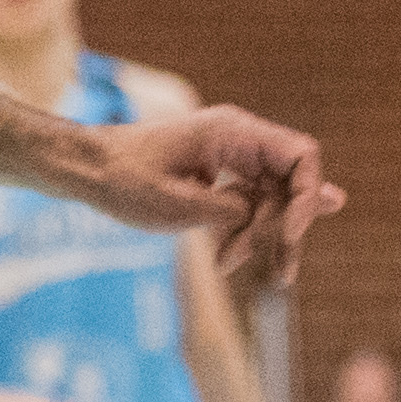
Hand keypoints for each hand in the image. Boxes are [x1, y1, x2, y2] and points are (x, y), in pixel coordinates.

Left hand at [89, 104, 342, 286]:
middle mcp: (238, 139)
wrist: (82, 170)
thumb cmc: (125, 181)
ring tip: (228, 263)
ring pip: (273, 200)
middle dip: (281, 228)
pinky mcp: (222, 175)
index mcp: (231, 132)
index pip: (303, 156)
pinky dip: (241, 232)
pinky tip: (224, 258)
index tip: (289, 236)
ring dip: (259, 237)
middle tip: (271, 270)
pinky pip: (251, 205)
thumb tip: (317, 202)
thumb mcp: (185, 205)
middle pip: (292, 185)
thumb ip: (251, 207)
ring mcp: (232, 156)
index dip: (309, 198)